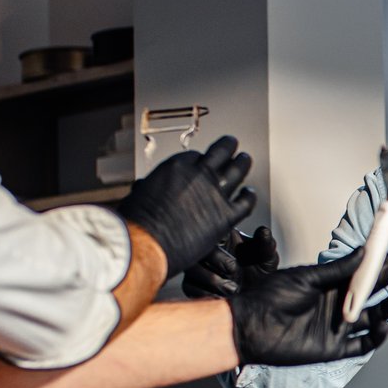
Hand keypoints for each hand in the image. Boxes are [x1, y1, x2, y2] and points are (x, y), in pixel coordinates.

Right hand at [119, 135, 256, 274]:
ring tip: (244, 159)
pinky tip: (249, 194)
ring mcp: (215, 192)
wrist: (146, 242)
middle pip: (220, 152)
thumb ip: (152, 188)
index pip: (194, 157)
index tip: (201, 161)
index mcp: (176, 167)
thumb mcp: (141, 194)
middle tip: (232, 144)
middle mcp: (198, 174)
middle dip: (227, 146)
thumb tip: (146, 189)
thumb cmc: (138, 222)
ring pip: (237, 170)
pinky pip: (245, 201)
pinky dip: (249, 196)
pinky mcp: (226, 215)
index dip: (200, 160)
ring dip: (242, 163)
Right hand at [182, 225, 278, 298]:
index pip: (210, 232)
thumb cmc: (261, 275)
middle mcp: (206, 251)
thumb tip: (264, 231)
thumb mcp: (267, 259)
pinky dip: (205, 294)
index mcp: (222, 238)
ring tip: (233, 289)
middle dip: (216, 261)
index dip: (220, 244)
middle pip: (197, 249)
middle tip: (235, 271)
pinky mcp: (192, 286)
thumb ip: (265, 245)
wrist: (257, 300)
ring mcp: (197, 269)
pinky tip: (222, 298)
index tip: (235, 259)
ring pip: (191, 269)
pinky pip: (189, 287)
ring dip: (211, 280)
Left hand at [230, 252, 387, 366]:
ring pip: (370, 320)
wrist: (252, 326)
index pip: (358, 277)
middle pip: (368, 297)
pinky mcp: (333, 349)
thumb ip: (336, 269)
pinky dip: (375, 337)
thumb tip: (362, 252)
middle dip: (384, 286)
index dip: (375, 268)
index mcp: (328, 287)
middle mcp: (335, 307)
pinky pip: (361, 345)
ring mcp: (336, 328)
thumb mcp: (307, 277)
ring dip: (386, 310)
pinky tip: (384, 325)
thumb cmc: (273, 296)